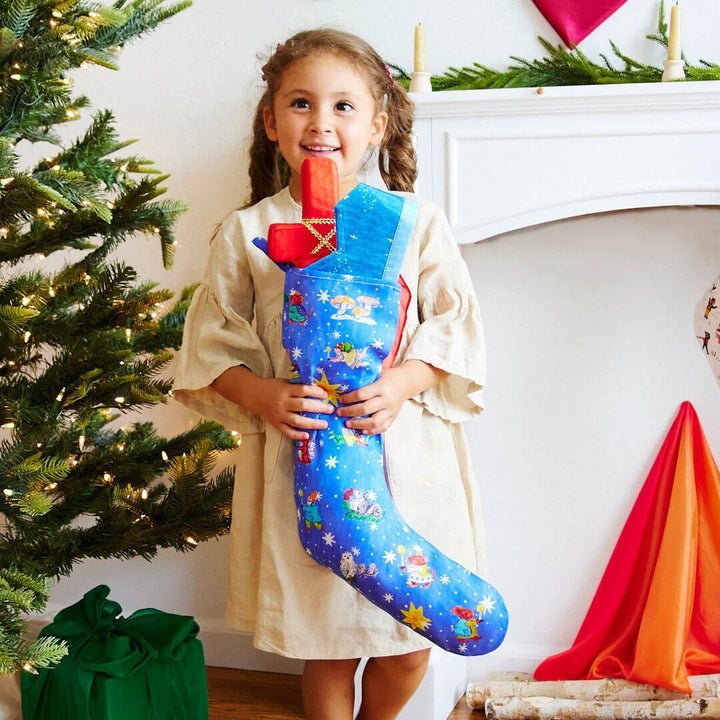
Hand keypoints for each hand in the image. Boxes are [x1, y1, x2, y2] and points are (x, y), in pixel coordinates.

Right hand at [211, 366, 333, 441]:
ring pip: (297, 421)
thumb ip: (298, 386)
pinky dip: (297, 435)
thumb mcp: (285, 382)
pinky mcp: (276, 423)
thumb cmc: (273, 386)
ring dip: (312, 423)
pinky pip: (287, 431)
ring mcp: (279, 414)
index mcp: (286, 390)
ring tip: (324, 424)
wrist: (254, 394)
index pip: (303, 390)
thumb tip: (318, 389)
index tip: (326, 394)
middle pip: (303, 406)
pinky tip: (307, 436)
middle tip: (330, 410)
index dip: (316, 392)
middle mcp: (283, 402)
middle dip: (319, 408)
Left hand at [336, 360, 448, 435]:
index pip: (362, 394)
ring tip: (348, 423)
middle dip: (349, 412)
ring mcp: (391, 410)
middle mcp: (387, 399)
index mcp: (381, 386)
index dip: (349, 398)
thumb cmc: (389, 377)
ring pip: (374, 422)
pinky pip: (383, 427)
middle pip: (365, 409)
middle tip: (339, 413)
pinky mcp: (394, 417)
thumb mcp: (377, 375)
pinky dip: (372, 431)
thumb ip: (365, 382)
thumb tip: (344, 387)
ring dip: (359, 424)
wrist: (407, 382)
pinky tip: (362, 431)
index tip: (340, 400)